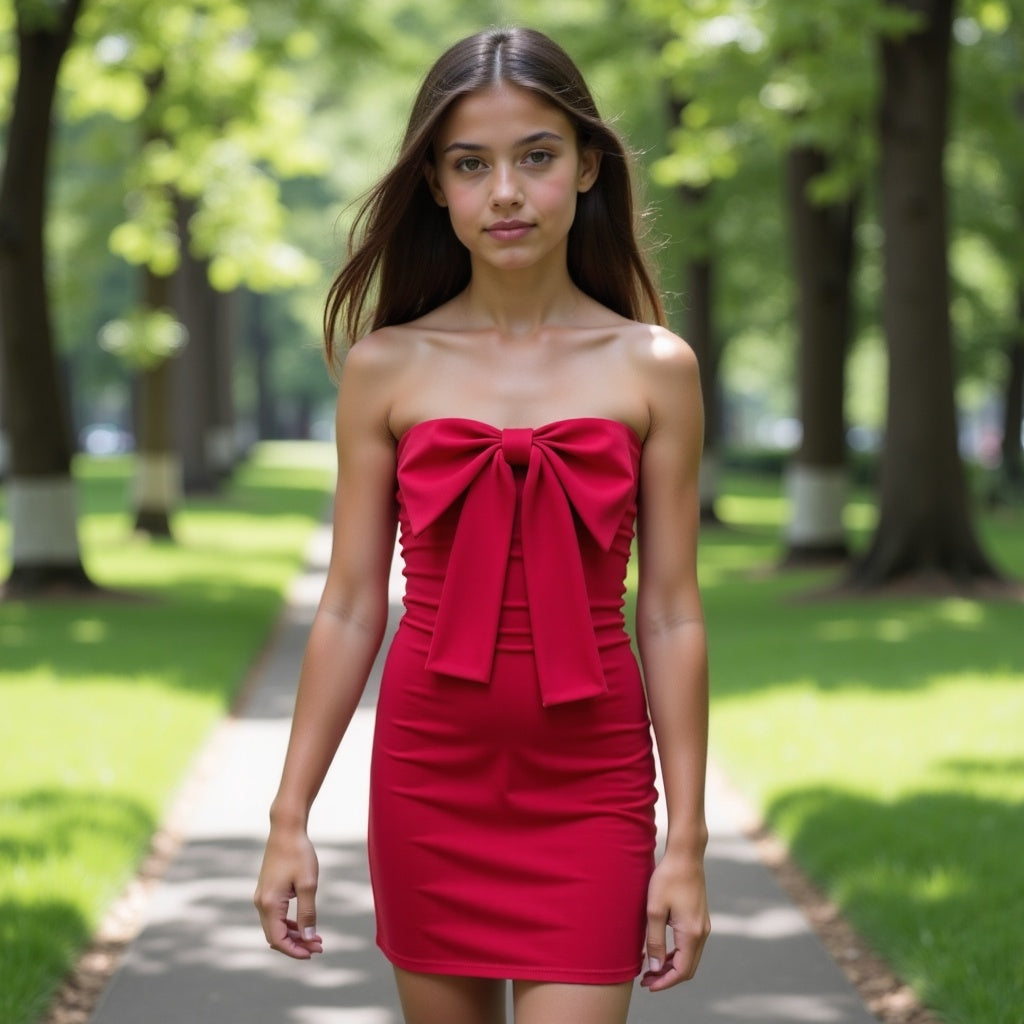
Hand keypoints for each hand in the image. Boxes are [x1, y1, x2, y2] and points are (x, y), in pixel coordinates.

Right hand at [253, 826, 323, 958]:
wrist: (286, 830)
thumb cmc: (299, 854)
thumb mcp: (308, 884)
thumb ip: (307, 913)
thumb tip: (309, 938)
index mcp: (269, 903)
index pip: (278, 939)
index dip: (295, 951)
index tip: (314, 953)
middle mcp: (261, 902)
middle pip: (275, 935)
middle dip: (296, 944)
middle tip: (319, 946)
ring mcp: (262, 896)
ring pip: (274, 926)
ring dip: (293, 934)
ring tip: (315, 938)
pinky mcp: (267, 890)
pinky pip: (275, 915)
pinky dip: (288, 923)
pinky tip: (303, 923)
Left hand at [640, 851, 709, 990]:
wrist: (686, 855)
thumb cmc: (668, 878)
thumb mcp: (654, 910)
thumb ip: (654, 940)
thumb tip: (654, 966)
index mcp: (691, 933)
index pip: (681, 971)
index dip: (664, 982)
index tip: (647, 985)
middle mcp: (702, 933)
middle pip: (687, 968)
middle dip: (667, 977)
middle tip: (646, 979)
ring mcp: (703, 925)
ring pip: (689, 957)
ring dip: (671, 965)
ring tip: (650, 968)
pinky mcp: (699, 918)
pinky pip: (690, 945)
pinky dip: (676, 953)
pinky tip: (661, 951)